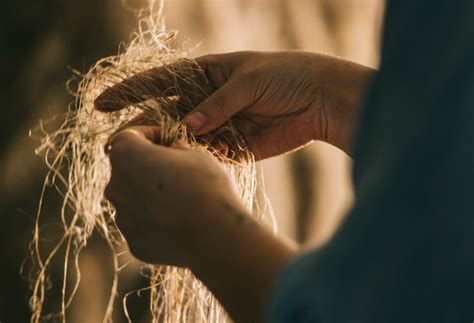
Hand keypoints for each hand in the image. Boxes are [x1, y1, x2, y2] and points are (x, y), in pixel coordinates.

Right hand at [95, 51, 374, 158]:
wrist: (318, 100)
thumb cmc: (284, 77)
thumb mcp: (249, 81)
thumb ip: (218, 105)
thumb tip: (188, 127)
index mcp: (206, 74)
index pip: (160, 81)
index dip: (130, 92)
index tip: (102, 104)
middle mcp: (206, 100)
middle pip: (165, 115)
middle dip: (142, 129)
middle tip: (117, 147)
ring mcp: (217, 125)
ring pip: (182, 140)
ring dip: (165, 151)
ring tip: (144, 164)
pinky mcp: (233, 147)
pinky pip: (206, 156)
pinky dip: (195, 163)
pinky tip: (181, 171)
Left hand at [104, 126, 243, 266]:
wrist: (215, 235)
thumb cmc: (207, 186)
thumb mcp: (197, 155)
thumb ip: (178, 150)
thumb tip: (174, 151)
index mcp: (126, 156)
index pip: (128, 136)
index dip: (150, 134)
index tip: (169, 139)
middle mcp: (116, 187)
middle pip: (128, 170)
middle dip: (149, 167)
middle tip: (177, 170)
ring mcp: (123, 219)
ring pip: (135, 200)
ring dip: (152, 196)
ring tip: (183, 200)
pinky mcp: (134, 243)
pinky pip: (144, 226)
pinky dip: (157, 222)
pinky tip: (182, 223)